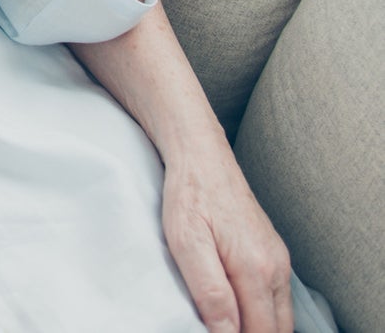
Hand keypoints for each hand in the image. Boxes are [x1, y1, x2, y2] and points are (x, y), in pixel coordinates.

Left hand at [162, 150, 291, 332]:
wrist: (201, 154)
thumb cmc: (189, 194)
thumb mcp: (187, 242)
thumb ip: (210, 291)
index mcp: (256, 269)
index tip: (212, 332)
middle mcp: (276, 267)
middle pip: (276, 330)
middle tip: (217, 328)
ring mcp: (278, 260)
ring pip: (280, 317)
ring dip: (259, 328)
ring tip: (226, 322)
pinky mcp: (273, 253)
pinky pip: (276, 298)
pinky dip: (262, 312)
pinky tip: (238, 309)